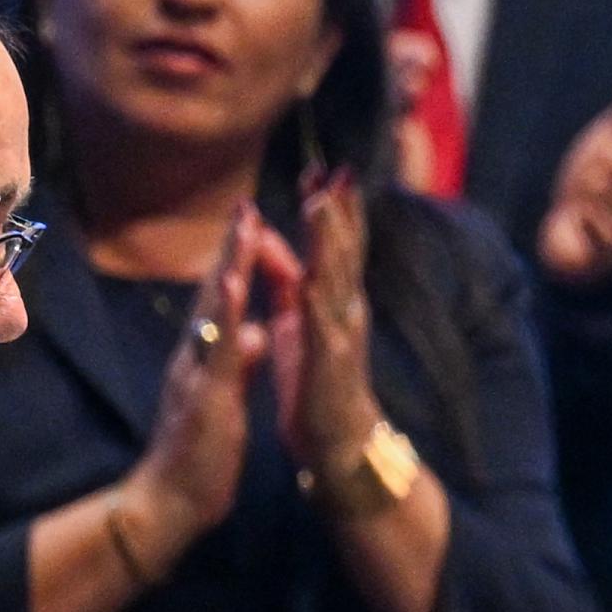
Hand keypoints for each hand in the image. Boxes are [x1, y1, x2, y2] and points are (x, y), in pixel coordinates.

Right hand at [111, 202, 275, 563]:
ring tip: (243, 226)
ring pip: (211, 312)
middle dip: (231, 248)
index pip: (222, 301)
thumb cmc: (200, 455)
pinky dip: (222, 317)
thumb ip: (238, 364)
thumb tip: (254, 333)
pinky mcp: (202, 396)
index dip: (237, 262)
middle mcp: (194, 356)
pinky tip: (231, 286)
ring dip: (227, 266)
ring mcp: (194, 373)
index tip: (252, 222)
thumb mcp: (226, 400)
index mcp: (205, 357)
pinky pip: (214, 351)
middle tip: (246, 203)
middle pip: (213, 292)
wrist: (170, 503)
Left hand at [268, 169, 382, 480]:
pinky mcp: (329, 365)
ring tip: (320, 207)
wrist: (336, 441)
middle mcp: (343, 309)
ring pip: (335, 280)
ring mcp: (340, 335)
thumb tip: (268, 240)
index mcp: (331, 299)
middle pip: (342, 250)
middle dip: (338, 210)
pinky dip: (316, 305)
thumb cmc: (315, 381)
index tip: (321, 170)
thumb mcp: (296, 320)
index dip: (328, 207)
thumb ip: (285, 279)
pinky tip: (311, 281)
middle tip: (335, 172)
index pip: (332, 243)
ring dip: (329, 243)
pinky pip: (322, 331)